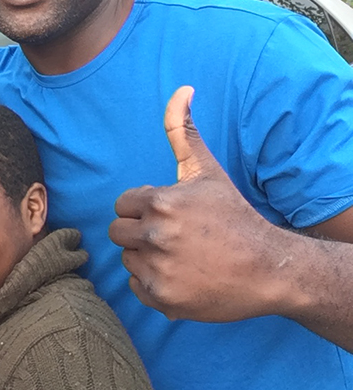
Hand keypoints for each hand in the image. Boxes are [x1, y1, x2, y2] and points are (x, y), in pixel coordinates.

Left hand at [108, 86, 283, 321]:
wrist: (270, 268)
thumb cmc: (233, 216)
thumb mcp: (206, 171)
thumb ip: (182, 131)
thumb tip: (182, 90)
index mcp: (160, 203)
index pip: (123, 205)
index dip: (144, 208)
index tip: (170, 214)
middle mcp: (156, 237)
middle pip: (118, 232)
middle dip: (140, 232)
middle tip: (173, 236)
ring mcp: (158, 270)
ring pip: (127, 258)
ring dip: (146, 257)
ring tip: (180, 255)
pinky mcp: (162, 299)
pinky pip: (136, 286)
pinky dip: (153, 283)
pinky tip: (181, 276)